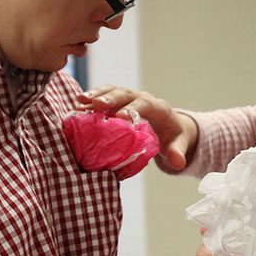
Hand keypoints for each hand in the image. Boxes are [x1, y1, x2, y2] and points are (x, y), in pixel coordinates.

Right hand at [78, 85, 196, 170]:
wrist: (169, 126)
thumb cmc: (173, 136)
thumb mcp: (178, 144)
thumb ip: (177, 152)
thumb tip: (178, 163)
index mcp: (157, 107)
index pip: (144, 104)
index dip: (132, 108)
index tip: (120, 117)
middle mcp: (141, 98)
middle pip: (125, 94)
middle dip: (110, 98)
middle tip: (94, 104)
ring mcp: (127, 98)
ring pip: (111, 91)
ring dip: (95, 95)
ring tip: (80, 101)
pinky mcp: (116, 102)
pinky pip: (103, 97)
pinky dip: (90, 101)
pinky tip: (76, 108)